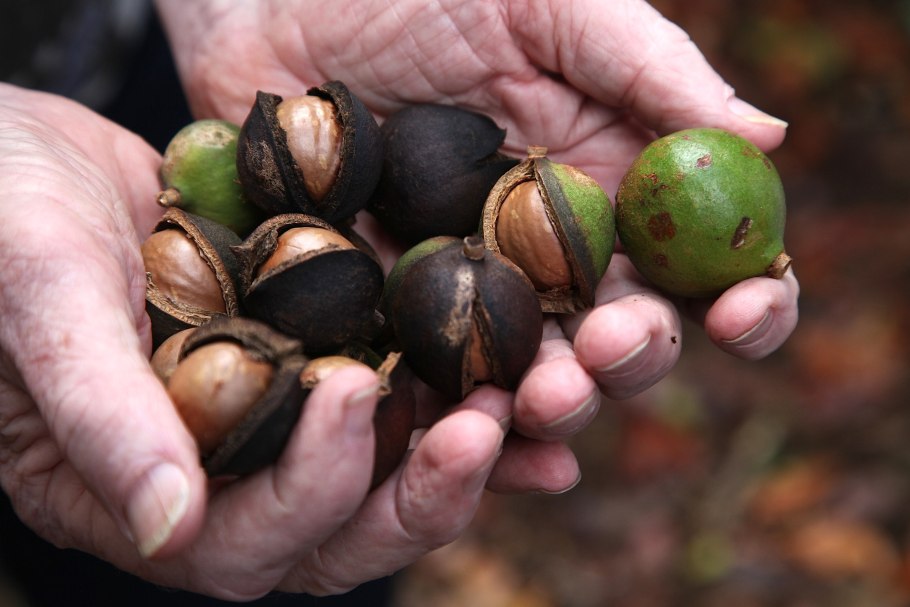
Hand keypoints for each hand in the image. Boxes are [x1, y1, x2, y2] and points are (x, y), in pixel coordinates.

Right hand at [0, 83, 504, 598]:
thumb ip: (97, 408)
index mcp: (131, 486)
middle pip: (331, 537)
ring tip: (529, 409)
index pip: (235, 545)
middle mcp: (214, 472)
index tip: (347, 388)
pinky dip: (460, 399)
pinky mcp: (314, 358)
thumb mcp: (41, 290)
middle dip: (410, 494)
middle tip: (480, 426)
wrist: (34, 149)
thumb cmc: (5, 210)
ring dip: (459, 460)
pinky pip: (397, 401)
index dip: (305, 488)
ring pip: (380, 481)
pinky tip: (527, 382)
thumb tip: (166, 525)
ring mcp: (271, 420)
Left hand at [157, 0, 798, 430]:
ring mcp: (476, 301)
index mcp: (612, 197)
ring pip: (538, 382)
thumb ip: (651, 72)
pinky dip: (458, 424)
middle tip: (610, 345)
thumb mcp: (553, 11)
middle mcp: (555, 263)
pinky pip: (435, 392)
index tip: (744, 309)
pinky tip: (472, 437)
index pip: (702, 269)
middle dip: (634, 358)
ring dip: (556, 405)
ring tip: (542, 396)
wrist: (286, 5)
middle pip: (625, 342)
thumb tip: (766, 140)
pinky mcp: (396, 320)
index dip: (744, 300)